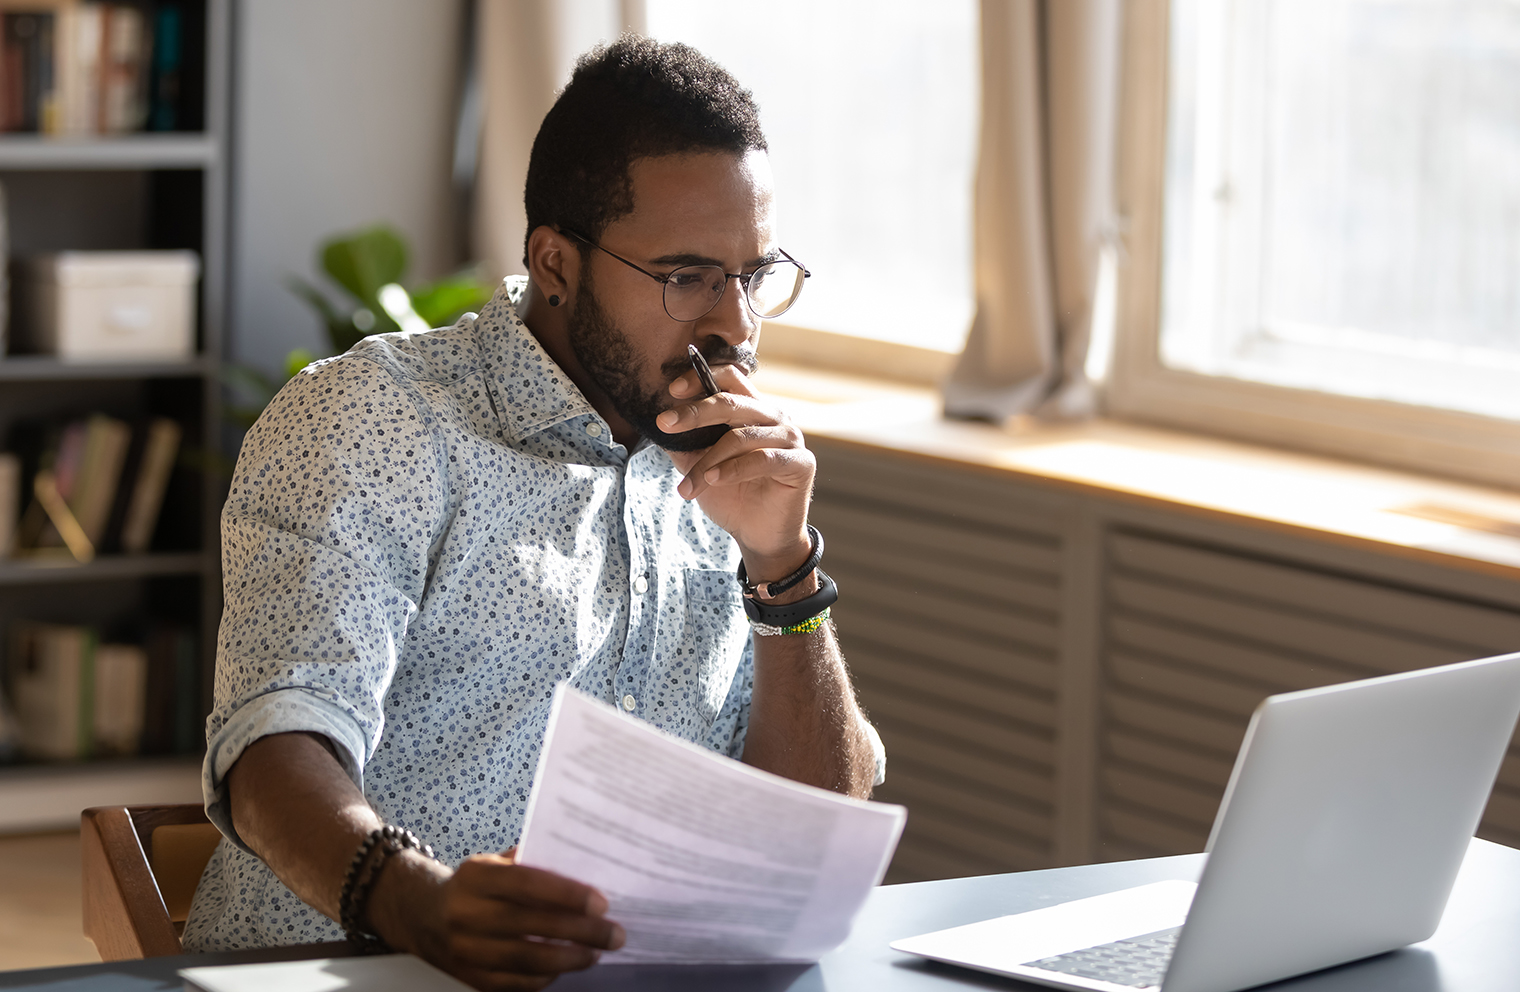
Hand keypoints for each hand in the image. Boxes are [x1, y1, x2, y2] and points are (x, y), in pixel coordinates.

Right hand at [372, 847, 624, 990]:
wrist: (422, 914)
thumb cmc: (474, 885)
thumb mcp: (494, 862)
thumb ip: (531, 863)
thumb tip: (585, 867)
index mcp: (476, 877)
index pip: (527, 884)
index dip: (567, 894)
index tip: (601, 903)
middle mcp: (466, 914)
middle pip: (531, 926)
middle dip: (580, 932)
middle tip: (614, 934)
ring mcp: (465, 950)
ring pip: (525, 961)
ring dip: (569, 959)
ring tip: (596, 952)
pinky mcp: (469, 977)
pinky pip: (515, 984)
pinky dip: (546, 978)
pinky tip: (567, 966)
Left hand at [658, 364, 814, 580]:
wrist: (757, 535)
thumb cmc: (731, 495)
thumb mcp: (699, 465)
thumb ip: (684, 443)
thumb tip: (657, 423)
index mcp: (752, 409)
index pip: (730, 378)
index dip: (701, 376)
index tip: (672, 390)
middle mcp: (773, 417)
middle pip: (731, 401)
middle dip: (694, 413)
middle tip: (664, 424)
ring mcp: (789, 438)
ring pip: (740, 436)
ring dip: (707, 460)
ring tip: (687, 485)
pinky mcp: (800, 462)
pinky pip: (762, 459)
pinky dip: (732, 470)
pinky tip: (712, 480)